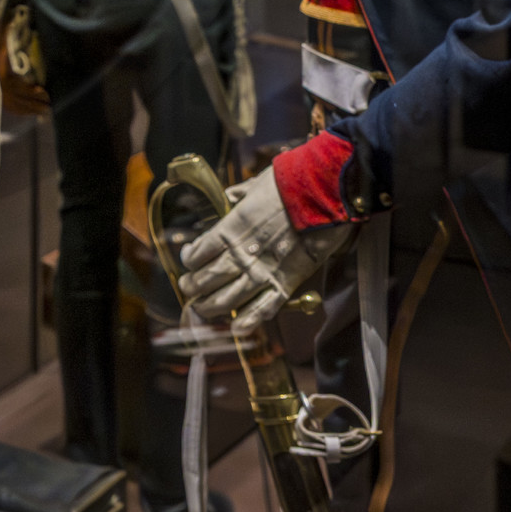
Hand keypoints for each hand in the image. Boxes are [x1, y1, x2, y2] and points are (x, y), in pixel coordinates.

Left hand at [177, 169, 347, 332]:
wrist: (323, 196)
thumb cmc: (290, 186)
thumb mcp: (257, 184)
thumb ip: (241, 194)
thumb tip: (231, 195)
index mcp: (232, 228)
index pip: (200, 251)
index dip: (190, 259)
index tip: (187, 260)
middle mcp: (242, 254)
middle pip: (208, 278)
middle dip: (193, 287)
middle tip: (188, 290)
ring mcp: (263, 271)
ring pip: (228, 298)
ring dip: (211, 306)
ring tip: (202, 309)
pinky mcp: (286, 283)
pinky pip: (263, 308)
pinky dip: (249, 321)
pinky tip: (237, 328)